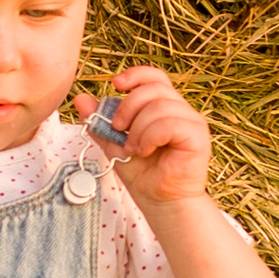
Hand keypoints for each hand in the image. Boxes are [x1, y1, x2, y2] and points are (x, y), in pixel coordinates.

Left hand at [77, 66, 210, 212]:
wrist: (161, 202)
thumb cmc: (144, 175)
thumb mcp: (114, 144)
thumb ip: (100, 122)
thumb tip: (80, 99)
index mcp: (165, 107)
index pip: (155, 77)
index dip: (136, 75)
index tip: (116, 85)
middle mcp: (182, 111)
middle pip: (154, 88)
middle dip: (128, 107)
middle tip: (118, 130)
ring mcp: (192, 122)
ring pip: (160, 106)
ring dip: (138, 128)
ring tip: (134, 149)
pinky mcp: (198, 136)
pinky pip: (169, 123)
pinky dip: (150, 136)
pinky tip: (146, 150)